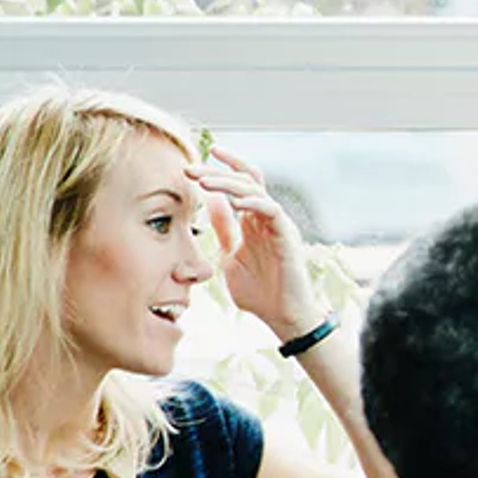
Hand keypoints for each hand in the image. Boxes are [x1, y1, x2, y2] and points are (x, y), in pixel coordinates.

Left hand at [191, 148, 325, 340]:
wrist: (281, 317)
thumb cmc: (259, 291)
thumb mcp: (230, 254)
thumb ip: (223, 228)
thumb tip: (211, 202)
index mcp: (254, 221)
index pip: (241, 184)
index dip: (222, 168)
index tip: (195, 160)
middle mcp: (267, 218)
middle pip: (246, 181)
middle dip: (217, 172)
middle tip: (190, 170)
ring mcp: (279, 225)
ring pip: (256, 190)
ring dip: (229, 183)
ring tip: (204, 182)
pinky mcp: (287, 236)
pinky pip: (272, 210)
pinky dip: (253, 202)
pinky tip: (234, 201)